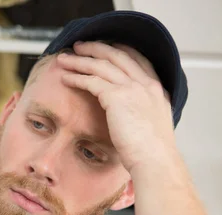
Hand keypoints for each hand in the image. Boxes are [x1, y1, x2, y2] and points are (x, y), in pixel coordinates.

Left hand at [57, 41, 177, 172]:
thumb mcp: (152, 126)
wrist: (154, 160)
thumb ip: (142, 113)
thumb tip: (131, 117)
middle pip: (118, 55)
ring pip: (101, 65)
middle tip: (79, 46)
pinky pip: (92, 81)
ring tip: (64, 59)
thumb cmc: (151, 153)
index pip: (137, 59)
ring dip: (80, 60)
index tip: (105, 48)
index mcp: (157, 89)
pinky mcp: (117, 97)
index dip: (119, 50)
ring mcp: (133, 88)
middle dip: (96, 48)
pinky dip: (77, 78)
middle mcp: (147, 84)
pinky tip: (65, 78)